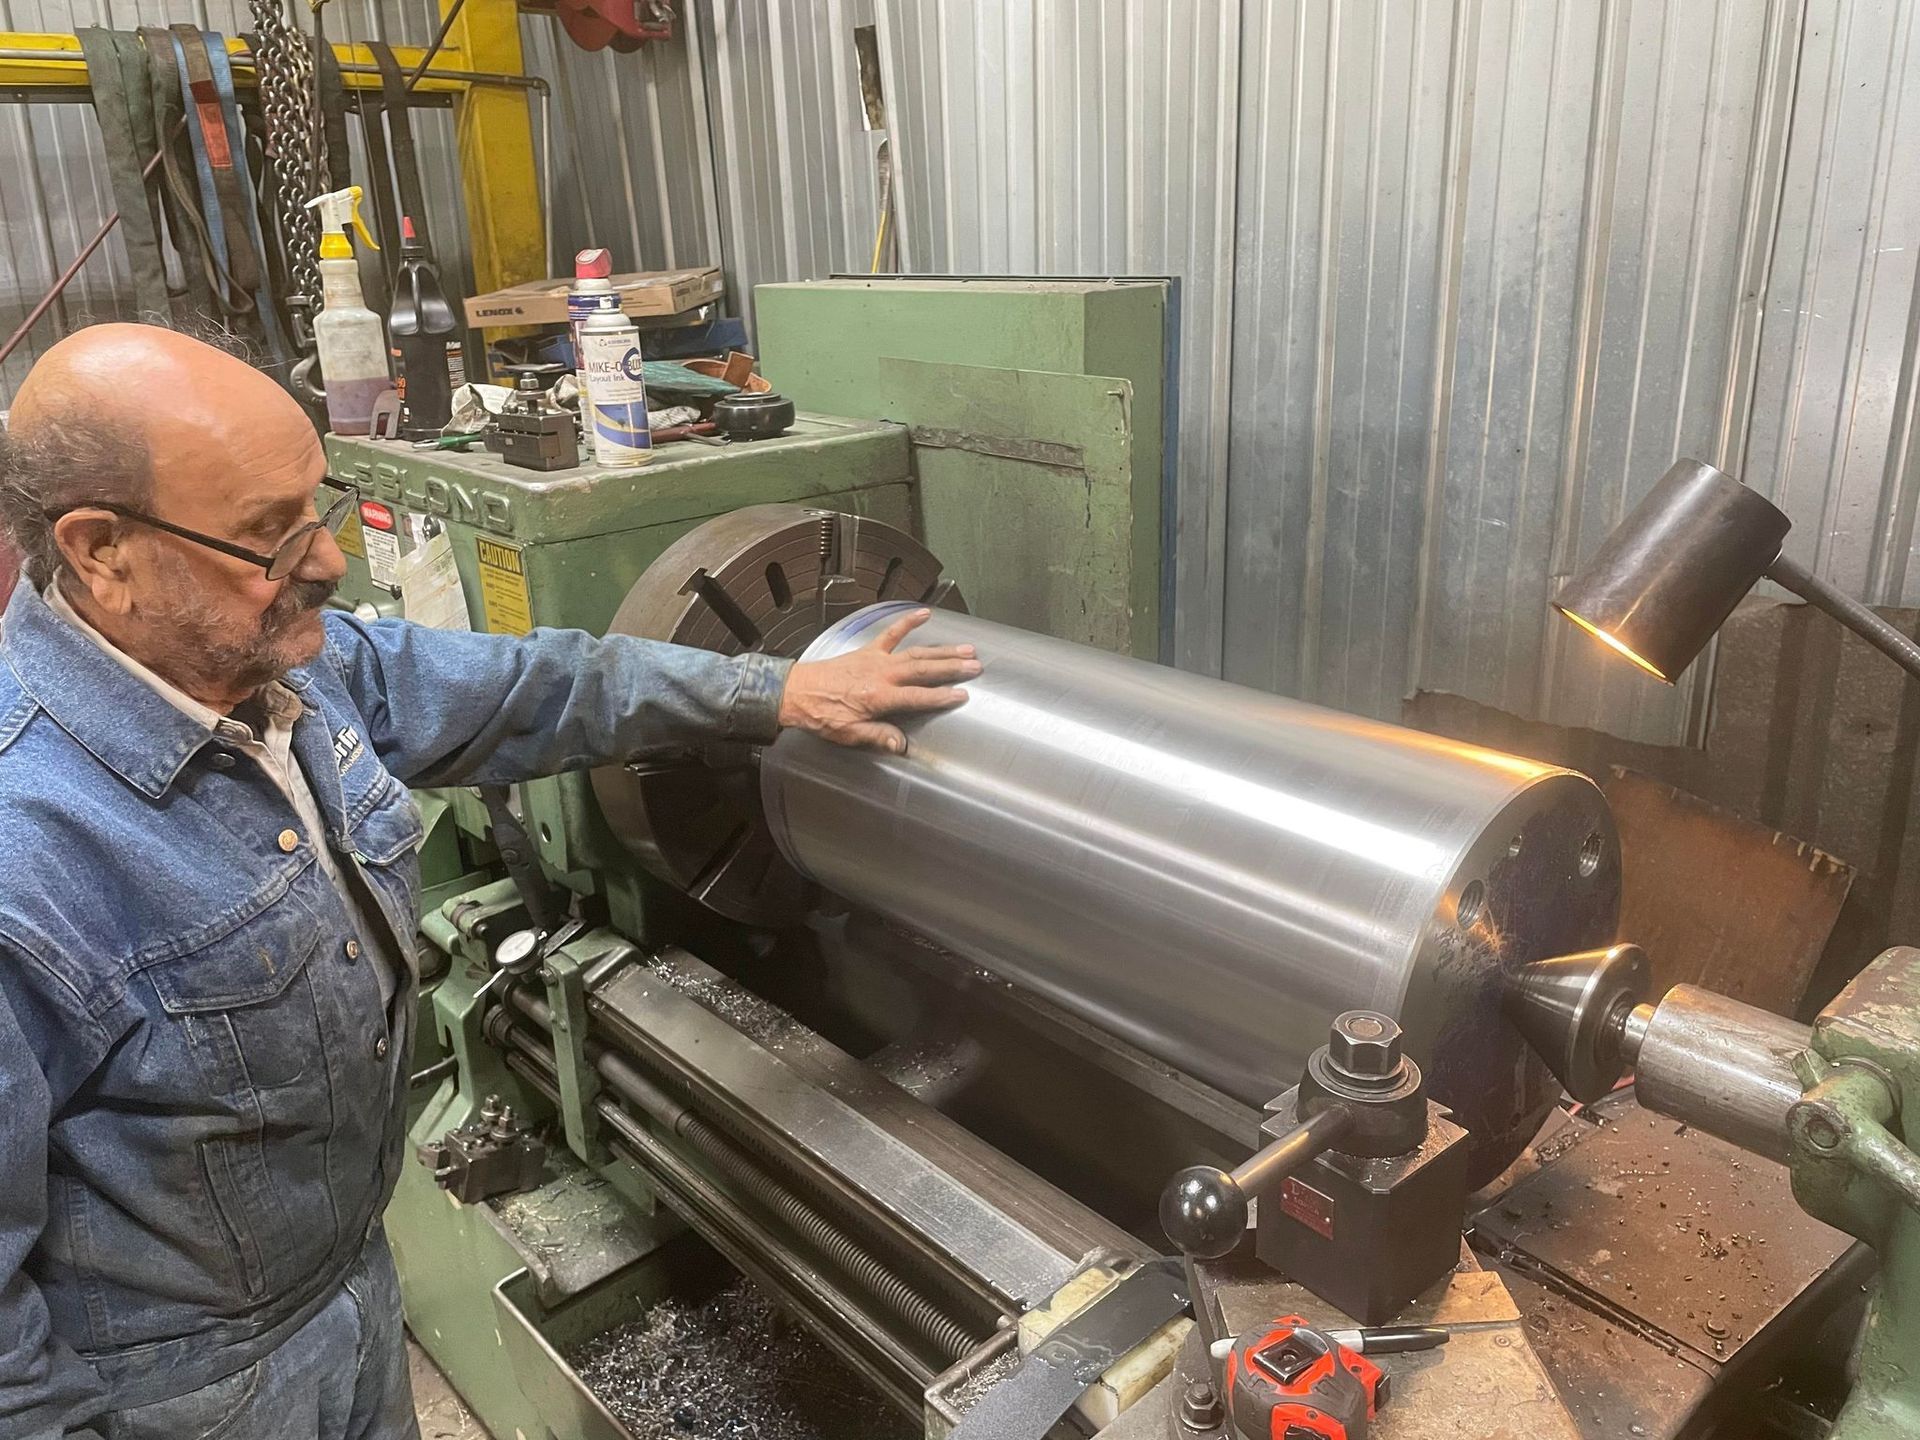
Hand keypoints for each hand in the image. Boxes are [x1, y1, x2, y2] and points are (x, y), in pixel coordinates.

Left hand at [778, 609, 978, 751]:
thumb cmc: (823, 715)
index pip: (918, 697)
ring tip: (966, 649)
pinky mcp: (869, 651)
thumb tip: (902, 745)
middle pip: (924, 670)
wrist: (798, 692)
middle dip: (951, 668)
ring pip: (916, 652)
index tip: (962, 695)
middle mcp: (882, 675)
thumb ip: (878, 737)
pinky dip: (908, 622)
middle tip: (975, 666)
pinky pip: (891, 633)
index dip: (942, 697)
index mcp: (879, 697)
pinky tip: (925, 614)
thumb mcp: (850, 734)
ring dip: (941, 650)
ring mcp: (877, 660)